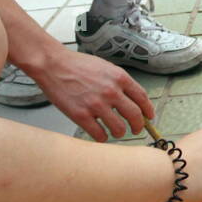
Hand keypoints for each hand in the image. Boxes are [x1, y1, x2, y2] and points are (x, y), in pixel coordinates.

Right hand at [29, 46, 153, 141]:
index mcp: (119, 77)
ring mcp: (96, 104)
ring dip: (120, 133)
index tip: (149, 117)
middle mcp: (111, 91)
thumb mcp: (105, 66)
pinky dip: (102, 138)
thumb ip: (119, 82)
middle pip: (135, 116)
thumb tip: (132, 98)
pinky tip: (100, 134)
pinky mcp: (81, 115)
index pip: (142, 98)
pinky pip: (99, 135)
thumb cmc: (76, 64)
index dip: (148, 111)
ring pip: (119, 129)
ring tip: (115, 131)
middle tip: (136, 129)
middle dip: (138, 126)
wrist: (53, 64)